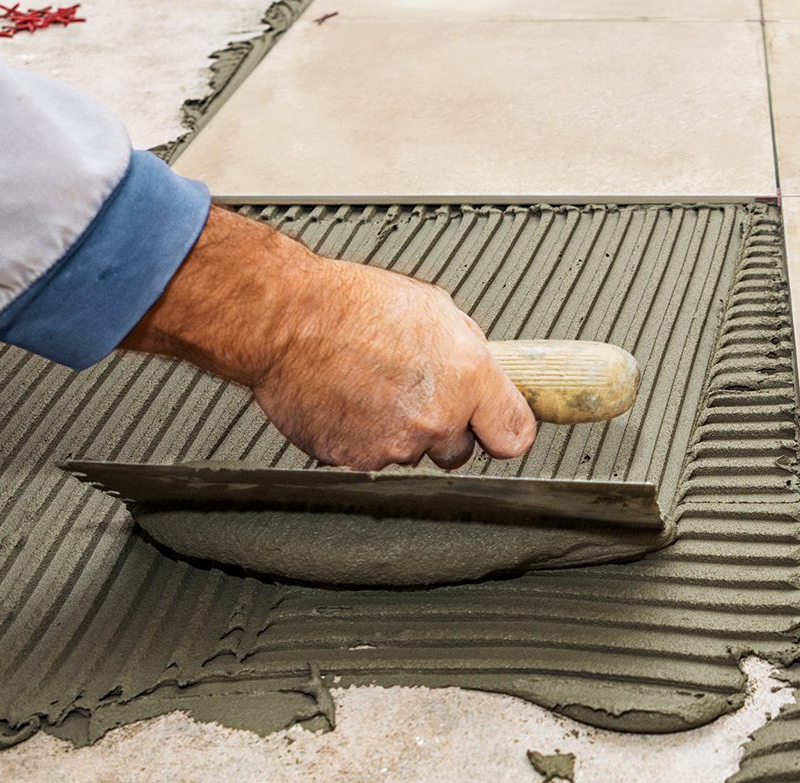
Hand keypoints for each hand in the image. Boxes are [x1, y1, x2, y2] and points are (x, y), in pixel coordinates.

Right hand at [120, 207, 536, 468]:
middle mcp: (437, 418)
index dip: (505, 430)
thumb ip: (467, 351)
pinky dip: (363, 436)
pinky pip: (372, 457)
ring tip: (372, 387)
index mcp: (468, 378)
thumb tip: (484, 371)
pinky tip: (350, 401)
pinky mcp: (355, 459)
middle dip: (445, 428)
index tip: (498, 427)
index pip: (514, 436)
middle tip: (415, 394)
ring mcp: (395, 444)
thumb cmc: (351, 304)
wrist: (284, 319)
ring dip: (400, 430)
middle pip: (460, 451)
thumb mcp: (434, 308)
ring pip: (413, 454)